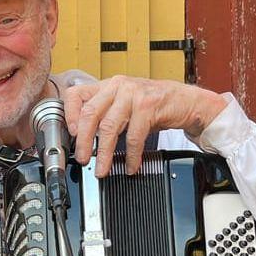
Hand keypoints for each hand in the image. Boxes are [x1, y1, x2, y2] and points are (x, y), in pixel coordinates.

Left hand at [63, 75, 227, 175]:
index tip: (71, 136)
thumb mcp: (124, 106)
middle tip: (83, 159)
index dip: (69, 115)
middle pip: (90, 113)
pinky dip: (131, 155)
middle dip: (84, 141)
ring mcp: (133, 94)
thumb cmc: (154, 105)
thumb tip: (83, 140)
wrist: (186, 101)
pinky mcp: (149, 105)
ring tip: (103, 169)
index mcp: (107, 86)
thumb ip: (105, 115)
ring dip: (105, 153)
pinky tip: (131, 166)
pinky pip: (134, 135)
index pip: (76, 94)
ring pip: (109, 126)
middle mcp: (118, 86)